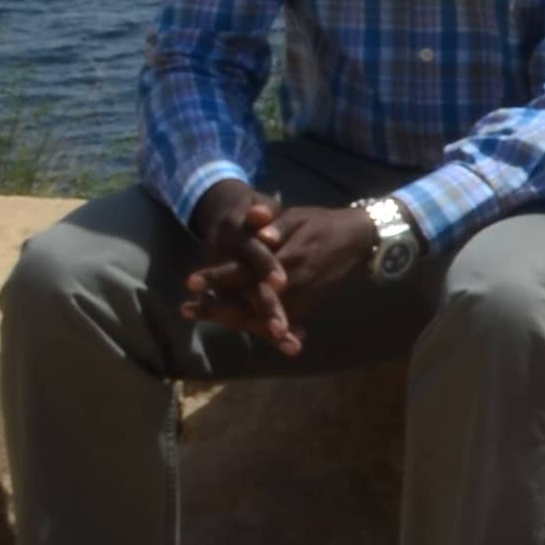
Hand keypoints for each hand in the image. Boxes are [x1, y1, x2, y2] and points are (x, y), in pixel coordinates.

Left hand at [185, 190, 373, 354]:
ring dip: (230, 319)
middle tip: (187, 308)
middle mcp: (294, 284)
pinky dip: (254, 328)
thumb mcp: (299, 216)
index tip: (191, 281)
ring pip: (261, 318)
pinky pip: (278, 324)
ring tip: (199, 314)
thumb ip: (276, 222)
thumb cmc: (321, 224)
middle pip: (249, 302)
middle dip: (217, 308)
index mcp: (289, 258)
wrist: (357, 240)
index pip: (247, 271)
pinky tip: (229, 324)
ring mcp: (303, 300)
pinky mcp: (309, 309)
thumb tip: (255, 224)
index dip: (219, 277)